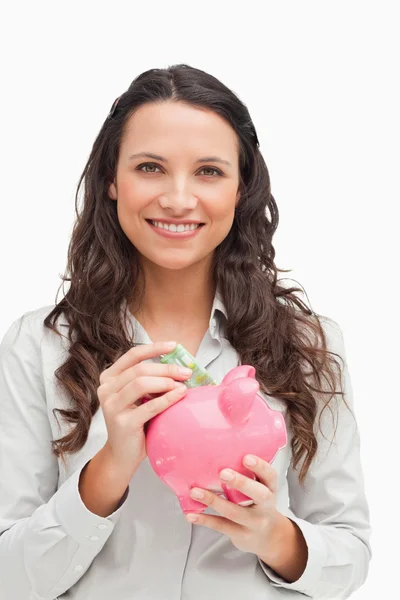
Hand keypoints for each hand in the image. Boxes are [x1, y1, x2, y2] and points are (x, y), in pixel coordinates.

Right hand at [97, 341, 190, 478]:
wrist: (122, 455)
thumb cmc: (135, 422)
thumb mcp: (138, 397)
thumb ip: (149, 380)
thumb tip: (180, 365)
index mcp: (109, 378)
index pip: (133, 355)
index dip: (154, 348)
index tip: (174, 346)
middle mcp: (106, 389)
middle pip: (140, 369)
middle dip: (166, 368)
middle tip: (187, 371)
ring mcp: (112, 406)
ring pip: (141, 383)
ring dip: (166, 381)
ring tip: (183, 384)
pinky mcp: (122, 423)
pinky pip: (149, 406)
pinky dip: (167, 398)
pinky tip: (180, 395)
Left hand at [185, 455, 281, 557]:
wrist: (268, 537)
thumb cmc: (258, 504)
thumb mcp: (261, 488)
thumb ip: (248, 474)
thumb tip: (221, 451)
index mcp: (270, 489)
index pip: (270, 476)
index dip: (260, 466)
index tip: (246, 457)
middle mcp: (265, 506)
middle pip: (258, 494)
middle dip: (241, 483)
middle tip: (223, 473)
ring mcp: (253, 522)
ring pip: (234, 512)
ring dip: (213, 500)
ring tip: (195, 491)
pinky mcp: (240, 534)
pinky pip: (221, 526)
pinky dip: (205, 520)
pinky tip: (191, 515)